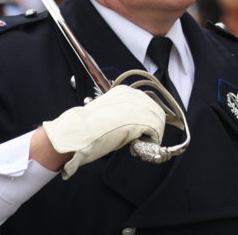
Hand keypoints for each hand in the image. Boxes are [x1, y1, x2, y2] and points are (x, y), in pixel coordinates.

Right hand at [42, 85, 165, 178]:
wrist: (79, 131)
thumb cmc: (88, 127)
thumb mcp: (107, 114)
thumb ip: (123, 115)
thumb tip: (135, 125)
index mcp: (125, 91)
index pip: (147, 105)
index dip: (143, 121)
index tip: (135, 132)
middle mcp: (134, 95)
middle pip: (156, 112)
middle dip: (149, 129)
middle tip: (136, 142)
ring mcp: (141, 106)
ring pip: (158, 123)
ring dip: (148, 137)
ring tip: (133, 145)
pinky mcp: (144, 120)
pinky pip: (156, 134)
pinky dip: (148, 144)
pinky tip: (133, 147)